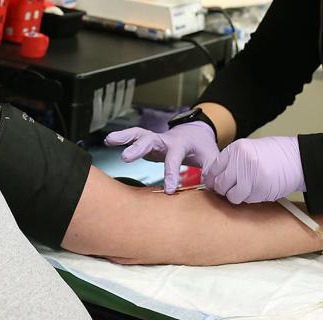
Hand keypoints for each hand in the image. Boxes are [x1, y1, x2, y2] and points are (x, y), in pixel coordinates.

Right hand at [104, 122, 218, 193]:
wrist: (195, 132)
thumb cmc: (201, 147)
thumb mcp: (211, 156)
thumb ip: (211, 170)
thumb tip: (213, 186)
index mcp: (181, 144)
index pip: (175, 158)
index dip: (171, 173)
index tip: (168, 189)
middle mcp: (165, 139)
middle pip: (151, 140)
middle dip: (138, 148)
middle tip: (125, 158)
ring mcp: (155, 139)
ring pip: (139, 134)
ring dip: (124, 137)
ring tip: (109, 140)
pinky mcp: (147, 142)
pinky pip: (133, 138)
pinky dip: (121, 138)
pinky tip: (108, 141)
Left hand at [202, 136, 305, 203]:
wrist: (298, 159)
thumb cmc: (275, 154)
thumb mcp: (249, 149)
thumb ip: (233, 161)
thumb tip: (214, 176)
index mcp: (236, 149)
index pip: (214, 169)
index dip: (212, 179)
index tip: (214, 184)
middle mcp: (241, 161)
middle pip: (220, 184)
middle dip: (223, 189)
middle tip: (231, 189)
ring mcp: (250, 176)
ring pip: (231, 195)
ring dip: (236, 196)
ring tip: (246, 190)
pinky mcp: (260, 189)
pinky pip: (246, 200)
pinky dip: (249, 198)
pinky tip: (257, 190)